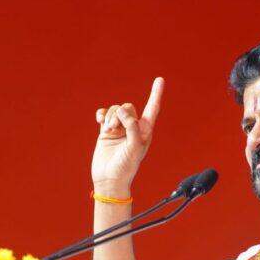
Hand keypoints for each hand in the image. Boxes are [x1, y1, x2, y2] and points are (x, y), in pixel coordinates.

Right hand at [91, 77, 163, 195]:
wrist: (109, 180)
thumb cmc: (126, 167)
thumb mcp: (134, 147)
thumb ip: (132, 127)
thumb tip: (123, 112)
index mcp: (144, 131)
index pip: (152, 108)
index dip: (155, 94)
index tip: (160, 80)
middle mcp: (133, 128)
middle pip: (128, 107)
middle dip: (120, 114)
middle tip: (114, 127)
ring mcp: (119, 129)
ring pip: (115, 110)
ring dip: (110, 117)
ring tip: (108, 130)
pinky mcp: (106, 131)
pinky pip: (104, 114)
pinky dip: (102, 114)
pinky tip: (99, 121)